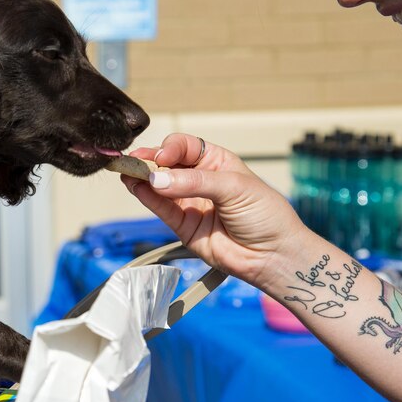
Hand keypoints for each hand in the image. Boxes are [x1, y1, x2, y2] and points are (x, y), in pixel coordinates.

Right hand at [121, 133, 309, 290]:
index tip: (163, 156)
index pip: (185, 146)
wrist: (274, 255)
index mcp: (217, 162)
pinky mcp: (183, 226)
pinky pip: (160, 208)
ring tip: (127, 172)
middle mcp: (200, 180)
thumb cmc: (266, 215)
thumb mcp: (236, 187)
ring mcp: (190, 203)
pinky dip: (146, 197)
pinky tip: (135, 186)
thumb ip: (195, 182)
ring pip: (159, 186)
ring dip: (142, 178)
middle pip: (167, 164)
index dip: (171, 148)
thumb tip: (158, 178)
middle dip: (150, 161)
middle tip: (134, 161)